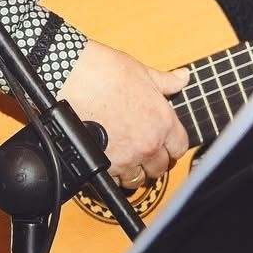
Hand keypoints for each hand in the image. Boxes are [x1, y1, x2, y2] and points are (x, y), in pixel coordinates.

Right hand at [56, 42, 187, 186]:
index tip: (164, 145)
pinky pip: (114, 181)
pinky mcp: (102, 165)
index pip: (179, 148)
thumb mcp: (141, 72)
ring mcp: (126, 157)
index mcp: (162, 121)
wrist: (71, 78)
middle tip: (142, 152)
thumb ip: (165, 82)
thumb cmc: (103, 71)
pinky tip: (107, 161)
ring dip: (133, 172)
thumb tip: (182, 78)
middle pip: (160, 167)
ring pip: (137, 179)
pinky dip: (112, 175)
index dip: (171, 147)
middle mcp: (147, 143)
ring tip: (124, 159)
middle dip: (153, 161)